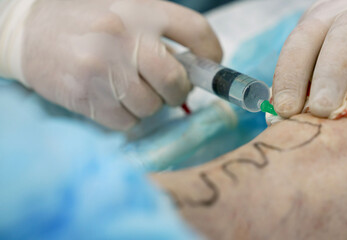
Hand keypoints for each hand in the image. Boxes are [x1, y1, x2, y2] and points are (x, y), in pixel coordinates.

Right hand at [21, 0, 221, 129]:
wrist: (28, 30)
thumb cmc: (86, 20)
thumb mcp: (126, 9)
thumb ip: (159, 32)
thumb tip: (195, 67)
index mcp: (141, 9)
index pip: (195, 31)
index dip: (212, 54)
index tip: (211, 66)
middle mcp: (125, 36)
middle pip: (175, 80)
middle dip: (177, 91)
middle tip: (169, 89)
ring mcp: (104, 67)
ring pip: (150, 106)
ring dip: (147, 104)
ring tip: (130, 90)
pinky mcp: (86, 95)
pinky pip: (126, 122)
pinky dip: (126, 117)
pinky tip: (112, 100)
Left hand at [273, 0, 346, 117]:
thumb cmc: (340, 45)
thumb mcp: (318, 51)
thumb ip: (304, 78)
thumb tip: (280, 119)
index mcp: (321, 20)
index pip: (300, 44)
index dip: (290, 77)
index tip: (286, 111)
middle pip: (343, 38)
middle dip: (331, 75)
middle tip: (323, 111)